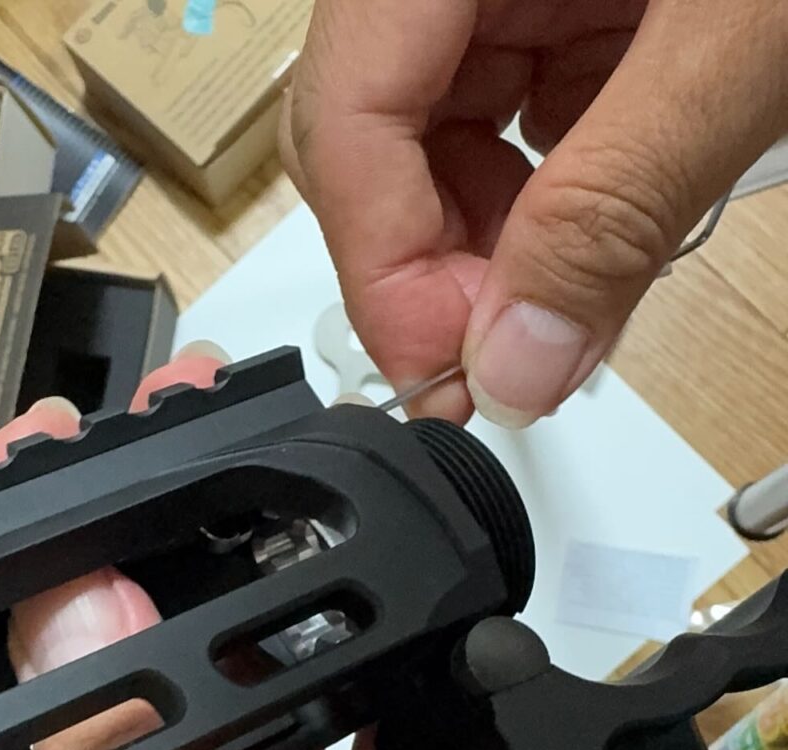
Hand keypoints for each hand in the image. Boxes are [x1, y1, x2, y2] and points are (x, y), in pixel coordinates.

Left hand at [0, 349, 486, 749]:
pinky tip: (397, 639)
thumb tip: (80, 631)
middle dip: (152, 598)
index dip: (2, 630)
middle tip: (166, 483)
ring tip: (279, 540)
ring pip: (257, 726)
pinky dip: (398, 703)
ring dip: (278, 637)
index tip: (22, 519)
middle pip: (132, 719)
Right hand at [281, 0, 787, 425]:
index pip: (348, 117)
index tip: (447, 379)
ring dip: (479, 243)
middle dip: (428, 266)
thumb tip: (515, 369)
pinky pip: (489, 120)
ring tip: (560, 295)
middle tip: (500, 356)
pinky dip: (529, 198)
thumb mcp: (736, 45)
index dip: (383, 270)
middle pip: (364, 138)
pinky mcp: (536, 4)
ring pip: (421, 143)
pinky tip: (584, 226)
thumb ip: (615, 209)